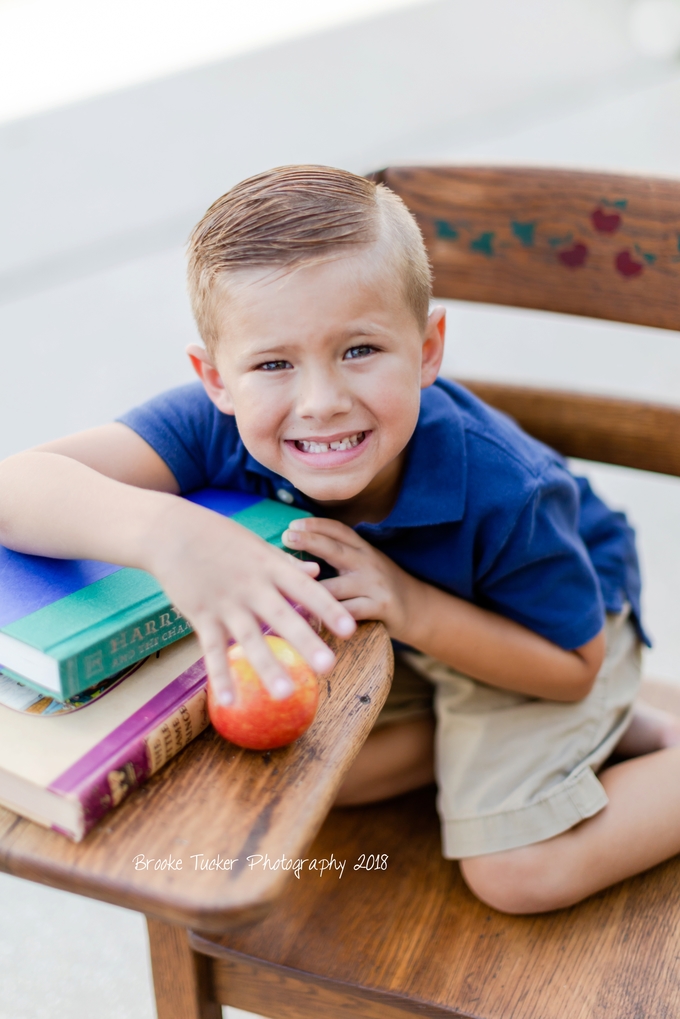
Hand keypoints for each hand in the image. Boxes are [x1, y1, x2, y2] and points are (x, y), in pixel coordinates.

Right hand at [146, 500, 355, 705]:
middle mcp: (251, 586)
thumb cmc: (218, 536)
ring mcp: (225, 603)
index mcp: (270, 567)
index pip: (306, 589)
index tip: (350, 630)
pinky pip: (212, 649)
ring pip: (249, 638)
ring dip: (267, 666)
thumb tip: (317, 572)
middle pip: (282, 617)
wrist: (171, 531)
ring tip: (286, 694)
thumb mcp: (257, 544)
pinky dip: (220, 675)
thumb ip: (287, 563)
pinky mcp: (201, 616)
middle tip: (329, 667)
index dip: (329, 609)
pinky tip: (229, 700)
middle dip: (305, 642)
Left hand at [282, 517, 418, 640]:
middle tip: (286, 536)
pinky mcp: (380, 606)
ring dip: (311, 590)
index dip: (316, 524)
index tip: (293, 523)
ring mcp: (374, 584)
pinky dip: (328, 617)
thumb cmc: (380, 587)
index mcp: (363, 549)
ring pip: (336, 587)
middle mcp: (368, 562)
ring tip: (285, 589)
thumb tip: (300, 549)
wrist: (419, 609)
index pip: (339, 530)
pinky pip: (348, 612)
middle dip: (310, 541)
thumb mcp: (365, 565)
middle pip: (336, 548)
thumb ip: (340, 557)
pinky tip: (309, 620)